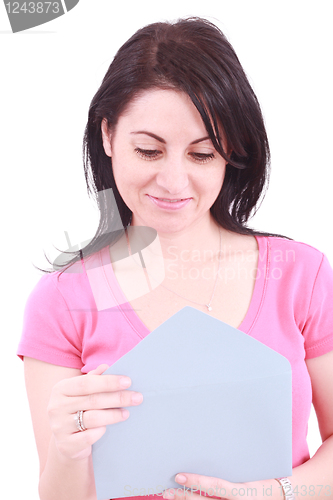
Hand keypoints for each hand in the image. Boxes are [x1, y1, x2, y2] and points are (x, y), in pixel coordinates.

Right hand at [47, 364, 142, 460]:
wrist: (66, 442)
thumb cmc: (78, 410)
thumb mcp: (81, 393)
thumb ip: (92, 379)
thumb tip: (106, 366)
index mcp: (60, 389)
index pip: (86, 383)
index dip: (108, 382)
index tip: (128, 381)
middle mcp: (56, 407)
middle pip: (93, 400)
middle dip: (118, 398)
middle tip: (137, 397)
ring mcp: (59, 427)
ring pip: (92, 418)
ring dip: (113, 415)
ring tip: (127, 413)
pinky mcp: (65, 445)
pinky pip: (88, 437)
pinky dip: (100, 432)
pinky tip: (108, 428)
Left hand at [162, 473, 279, 499]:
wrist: (282, 495)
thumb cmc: (265, 476)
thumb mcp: (249, 468)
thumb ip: (229, 465)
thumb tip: (206, 451)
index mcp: (244, 491)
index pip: (216, 487)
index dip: (197, 482)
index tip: (179, 476)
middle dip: (185, 497)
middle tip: (166, 491)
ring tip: (170, 496)